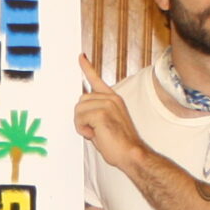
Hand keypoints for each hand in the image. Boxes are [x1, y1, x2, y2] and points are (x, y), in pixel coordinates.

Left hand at [72, 55, 143, 171]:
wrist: (131, 153)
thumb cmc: (119, 143)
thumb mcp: (106, 123)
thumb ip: (96, 113)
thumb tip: (82, 113)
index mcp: (113, 99)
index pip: (96, 80)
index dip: (86, 68)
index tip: (80, 56)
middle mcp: (110, 98)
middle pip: (80, 101)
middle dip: (81, 117)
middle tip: (93, 130)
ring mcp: (107, 104)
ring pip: (78, 110)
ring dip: (82, 124)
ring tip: (96, 133)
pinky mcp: (101, 113)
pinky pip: (80, 118)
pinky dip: (83, 129)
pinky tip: (95, 134)